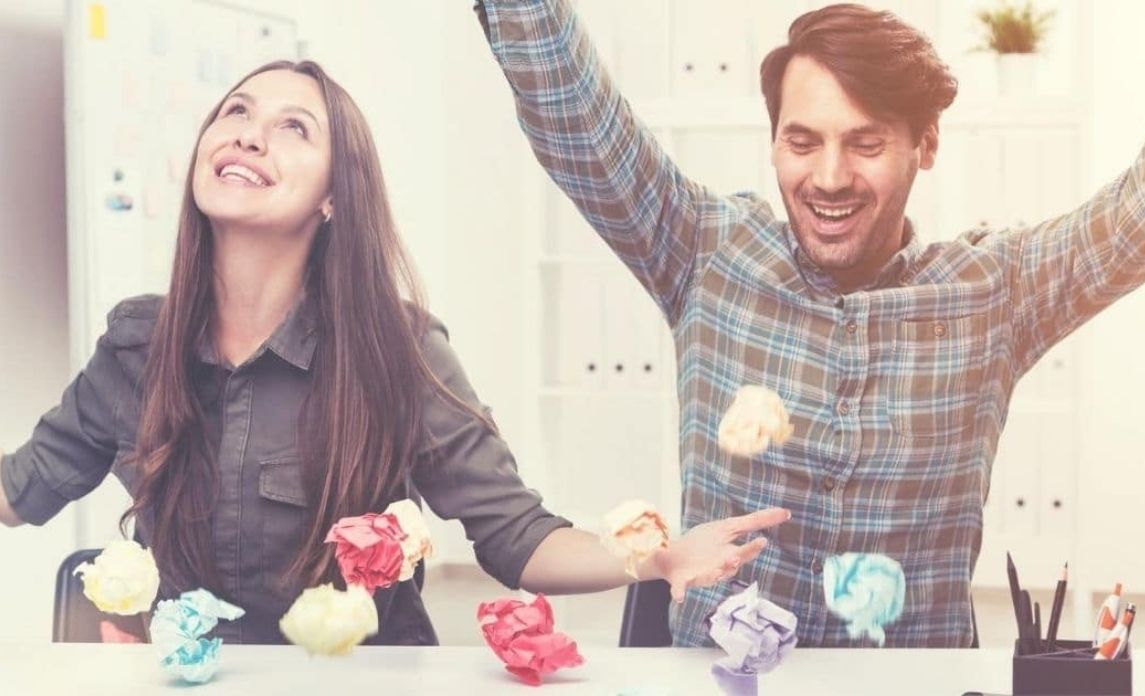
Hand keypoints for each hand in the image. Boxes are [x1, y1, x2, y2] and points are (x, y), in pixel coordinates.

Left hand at [652, 508, 790, 602]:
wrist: (674, 557)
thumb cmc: (704, 544)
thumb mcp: (726, 529)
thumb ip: (752, 522)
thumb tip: (783, 512)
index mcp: (730, 552)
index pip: (745, 549)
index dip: (754, 546)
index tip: (765, 538)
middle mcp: (719, 565)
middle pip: (732, 564)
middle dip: (736, 560)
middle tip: (736, 556)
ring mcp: (701, 573)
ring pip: (711, 576)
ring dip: (715, 574)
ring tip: (717, 570)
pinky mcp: (683, 579)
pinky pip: (681, 588)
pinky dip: (680, 592)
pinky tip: (678, 597)